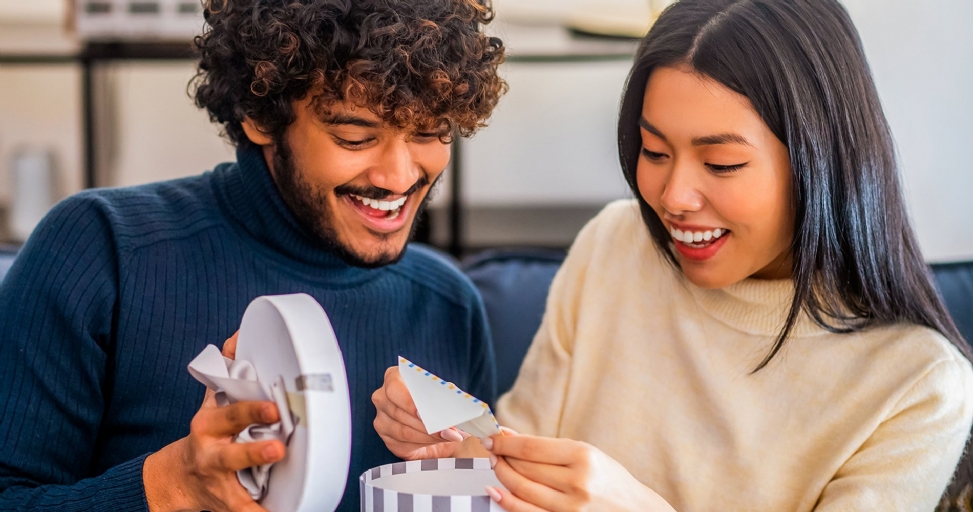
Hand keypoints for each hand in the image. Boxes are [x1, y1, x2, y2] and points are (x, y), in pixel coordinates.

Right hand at [142, 332, 285, 511]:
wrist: (178, 477)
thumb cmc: (207, 434)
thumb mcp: (212, 402)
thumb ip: (227, 370)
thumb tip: (239, 337)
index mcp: (210, 426)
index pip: (231, 415)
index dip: (251, 411)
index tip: (273, 409)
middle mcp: (212, 454)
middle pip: (232, 454)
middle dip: (254, 451)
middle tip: (278, 447)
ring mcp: (219, 482)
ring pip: (238, 488)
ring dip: (257, 494)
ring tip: (278, 489)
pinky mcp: (227, 504)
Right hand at [371, 366, 474, 459]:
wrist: (436, 422)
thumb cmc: (437, 402)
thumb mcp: (443, 392)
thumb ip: (444, 394)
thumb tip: (453, 400)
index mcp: (394, 378)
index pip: (393, 388)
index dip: (408, 402)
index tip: (423, 413)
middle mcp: (382, 398)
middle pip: (399, 413)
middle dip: (426, 423)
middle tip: (447, 429)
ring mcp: (382, 420)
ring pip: (403, 431)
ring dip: (429, 435)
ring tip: (449, 435)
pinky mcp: (388, 439)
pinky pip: (404, 444)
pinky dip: (425, 444)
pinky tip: (439, 441)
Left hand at [481, 433, 675, 511]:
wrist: (635, 510)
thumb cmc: (609, 478)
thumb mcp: (586, 453)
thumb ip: (548, 447)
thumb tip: (509, 435)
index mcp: (583, 457)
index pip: (532, 447)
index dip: (506, 442)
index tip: (492, 437)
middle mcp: (577, 482)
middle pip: (524, 468)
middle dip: (501, 457)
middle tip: (489, 449)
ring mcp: (570, 508)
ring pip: (522, 490)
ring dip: (501, 476)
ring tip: (493, 465)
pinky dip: (507, 501)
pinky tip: (495, 490)